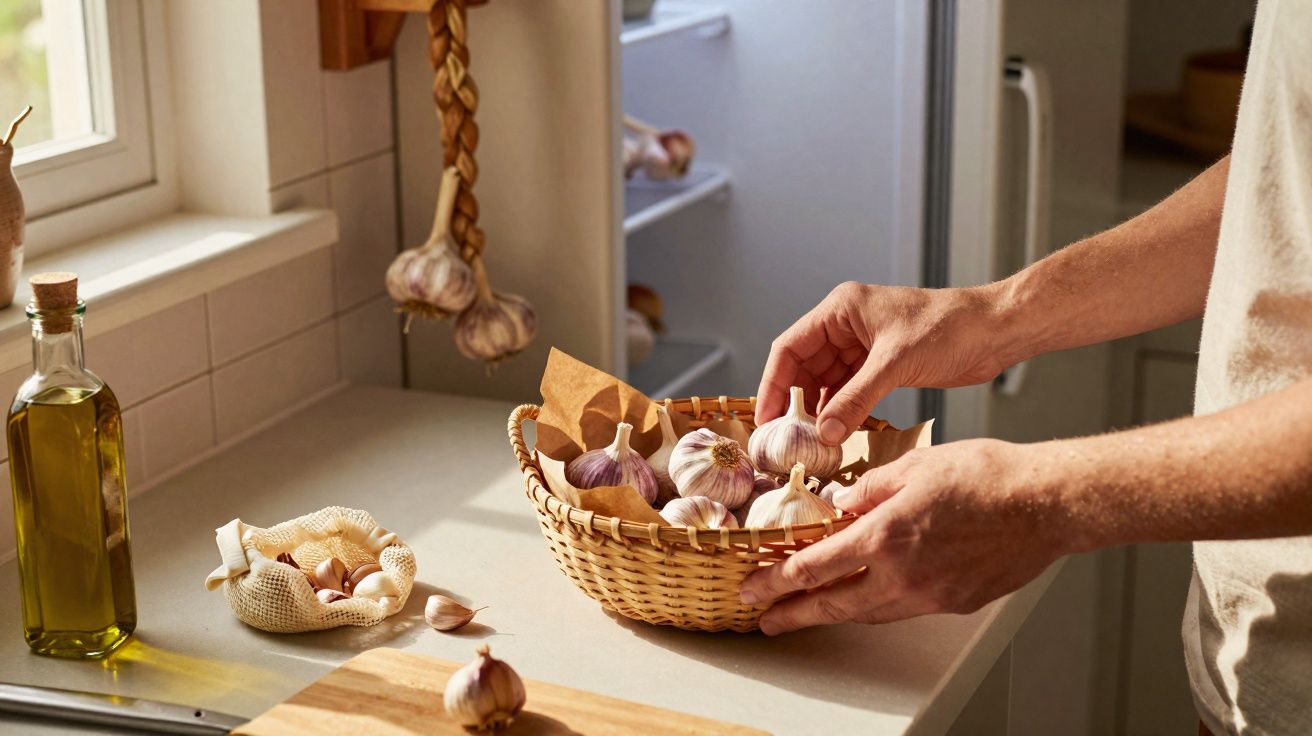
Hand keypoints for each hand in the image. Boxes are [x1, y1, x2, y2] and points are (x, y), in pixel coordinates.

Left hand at [738, 439, 1068, 634]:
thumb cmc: (986, 476)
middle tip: (765, 620)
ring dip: (834, 613)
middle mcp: (902, 575)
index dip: (776, 580)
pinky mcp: (955, 604)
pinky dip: (878, 605)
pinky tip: (870, 596)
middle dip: (793, 614)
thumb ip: (869, 489)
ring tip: (809, 612)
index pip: (813, 568)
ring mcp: (930, 596)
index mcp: (884, 537)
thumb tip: (842, 505)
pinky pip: (904, 608)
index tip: (753, 587)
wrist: (1044, 503)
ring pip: (869, 613)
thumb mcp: (913, 466)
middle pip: (833, 605)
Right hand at [755, 282, 1018, 443]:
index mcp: (841, 310)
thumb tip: (824, 433)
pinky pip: (849, 392)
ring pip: (826, 384)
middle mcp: (847, 326)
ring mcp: (863, 347)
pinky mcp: (881, 366)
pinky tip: (838, 434)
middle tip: (785, 438)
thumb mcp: (895, 363)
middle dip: (795, 402)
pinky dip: (842, 413)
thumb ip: (856, 399)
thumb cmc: (950, 327)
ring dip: (819, 412)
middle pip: (804, 367)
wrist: (994, 331)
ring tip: (810, 443)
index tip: (766, 417)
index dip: (774, 384)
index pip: (790, 348)